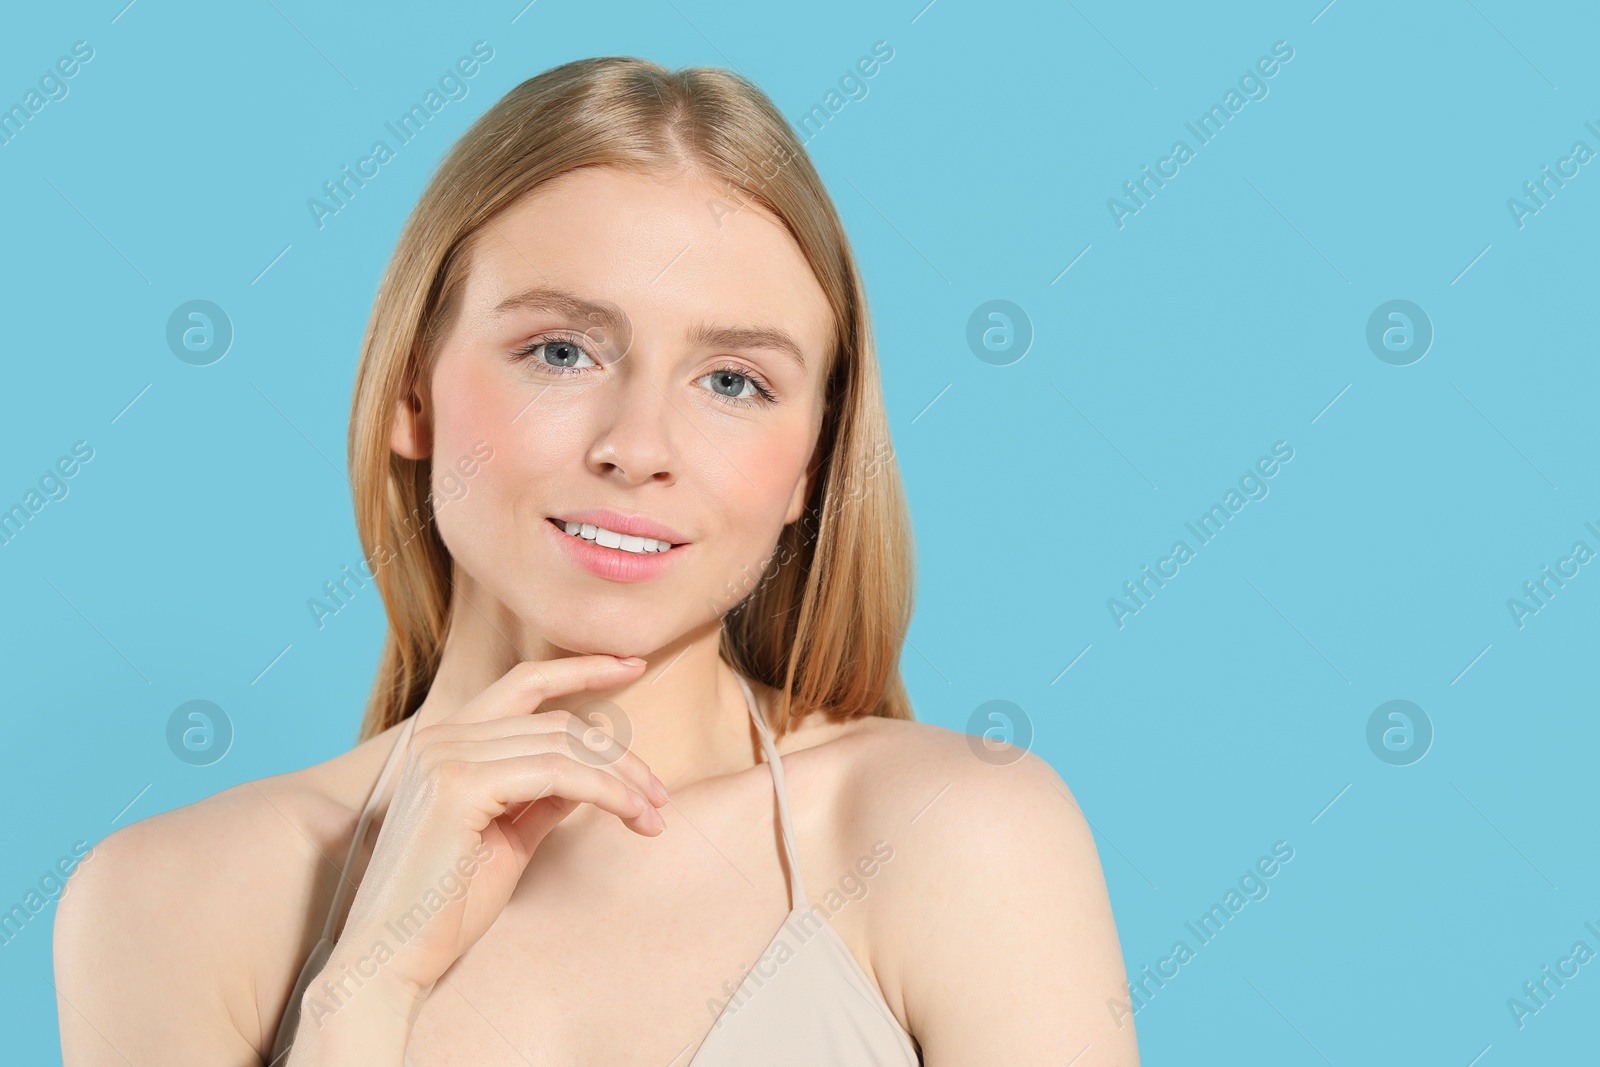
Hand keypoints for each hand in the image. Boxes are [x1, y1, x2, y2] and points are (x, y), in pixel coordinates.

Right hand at [326, 655, 665, 1005]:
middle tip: (659, 795)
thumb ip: (543, 796)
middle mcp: (439, 738)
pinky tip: (632, 815)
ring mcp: (444, 757)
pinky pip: (558, 774)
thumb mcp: (508, 837)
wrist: (392, 959)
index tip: (632, 664)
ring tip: (654, 814)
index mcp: (444, 743)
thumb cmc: (446, 907)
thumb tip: (593, 773)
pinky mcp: (459, 786)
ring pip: (564, 746)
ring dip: (623, 779)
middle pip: (557, 722)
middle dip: (620, 756)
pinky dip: (606, 791)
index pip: (523, 684)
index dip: (581, 669)